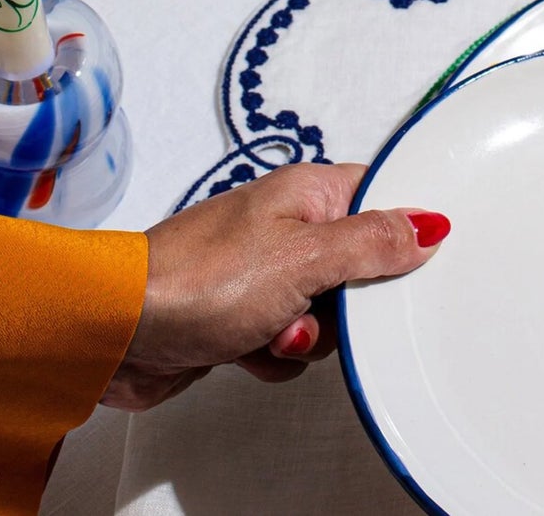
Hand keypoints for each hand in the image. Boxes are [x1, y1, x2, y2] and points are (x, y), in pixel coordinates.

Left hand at [102, 162, 448, 410]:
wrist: (115, 335)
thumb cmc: (197, 280)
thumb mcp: (305, 258)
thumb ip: (372, 242)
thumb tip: (428, 223)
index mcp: (307, 191)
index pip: (380, 196)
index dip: (401, 230)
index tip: (410, 263)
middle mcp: (287, 224)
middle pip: (358, 263)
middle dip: (345, 303)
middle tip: (324, 306)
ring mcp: (262, 270)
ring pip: (326, 310)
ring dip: (307, 334)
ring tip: (274, 332)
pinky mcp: (241, 313)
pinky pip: (289, 338)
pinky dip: (276, 353)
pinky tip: (250, 350)